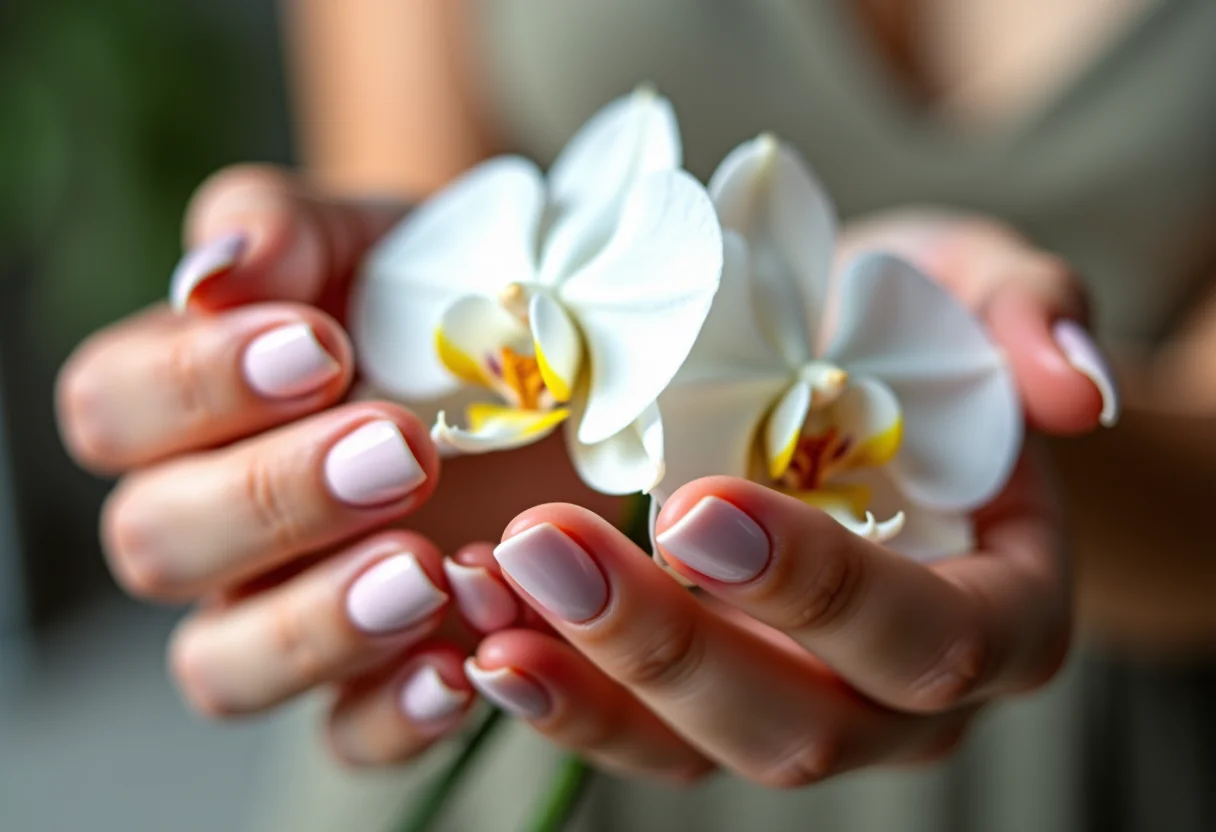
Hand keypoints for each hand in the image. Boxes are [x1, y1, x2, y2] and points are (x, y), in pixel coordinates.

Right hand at [54, 165, 598, 763]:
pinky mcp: (378, 672)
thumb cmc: (423, 287)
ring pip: (226, 666)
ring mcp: (289, 608)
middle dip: (276, 500)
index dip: (196, 388)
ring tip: (428, 573)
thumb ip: (281, 235)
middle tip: (403, 453)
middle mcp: (214, 523)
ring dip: (320, 626)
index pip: (113, 411)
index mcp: (182, 406)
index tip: (323, 349)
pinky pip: (346, 735)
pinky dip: (397, 715)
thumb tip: (214, 271)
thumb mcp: (364, 238)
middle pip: (160, 546)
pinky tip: (468, 667)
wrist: (534, 349)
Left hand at [449, 213, 1113, 784]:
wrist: (859, 385)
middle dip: (669, 645)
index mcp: (1002, 610)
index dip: (820, 588)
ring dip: (591, 684)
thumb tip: (1074, 386)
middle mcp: (902, 697)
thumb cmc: (925, 340)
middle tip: (546, 548)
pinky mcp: (709, 704)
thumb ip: (1033, 313)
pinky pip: (637, 735)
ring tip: (488, 603)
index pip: (929, 635)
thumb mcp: (982, 291)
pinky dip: (561, 696)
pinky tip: (482, 638)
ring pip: (701, 750)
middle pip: (801, 722)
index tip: (695, 506)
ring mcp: (802, 710)